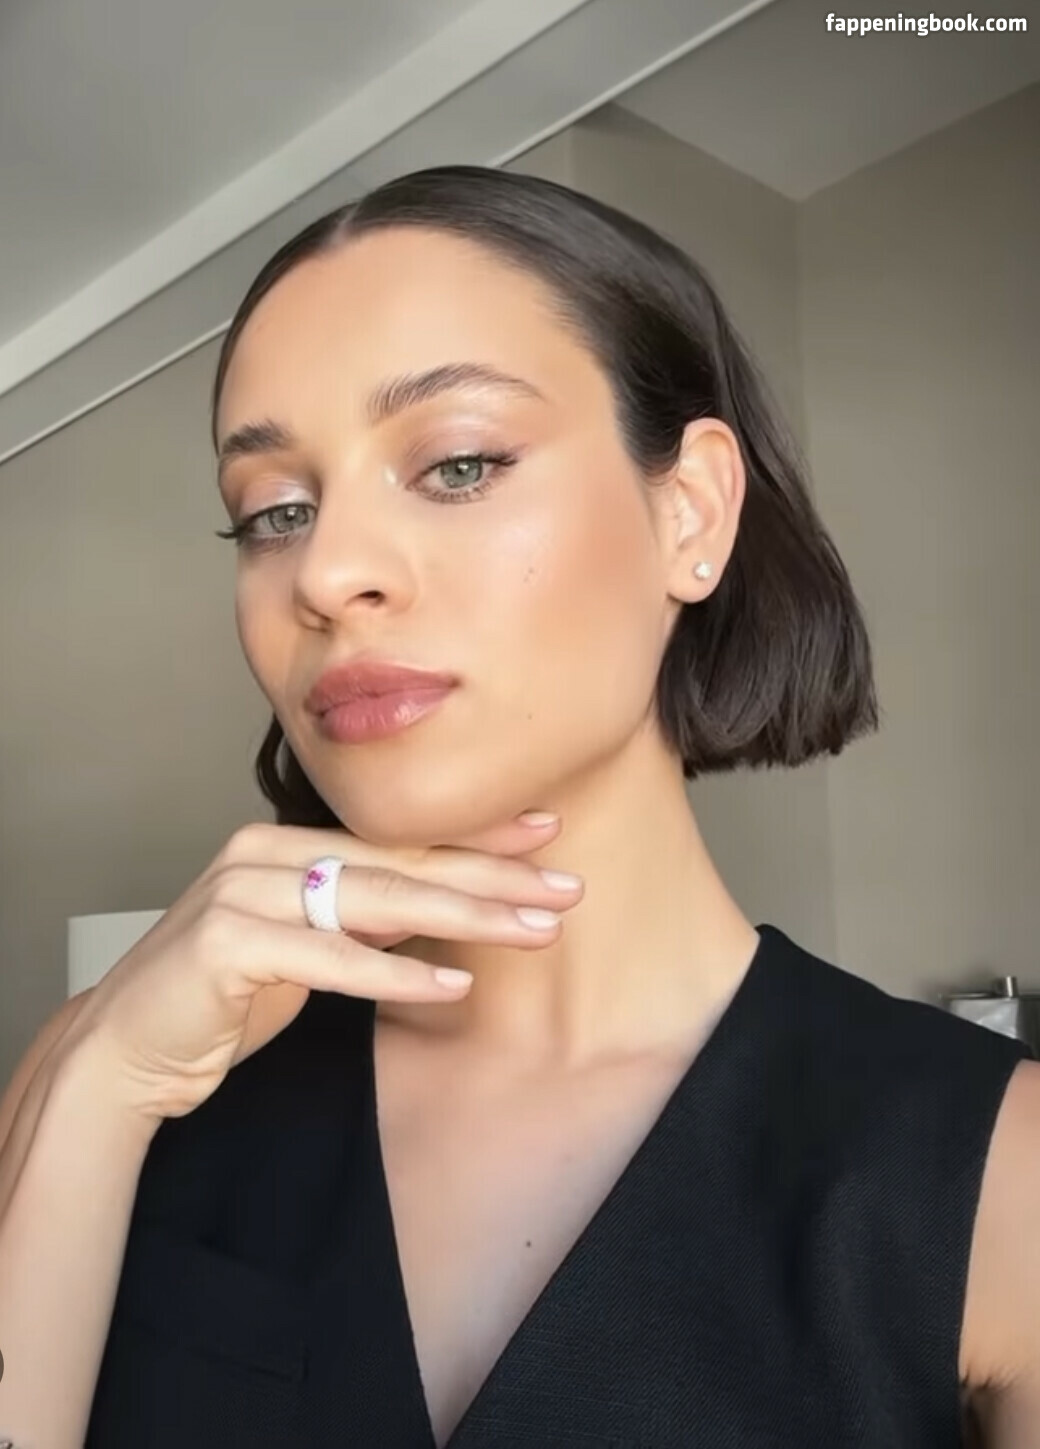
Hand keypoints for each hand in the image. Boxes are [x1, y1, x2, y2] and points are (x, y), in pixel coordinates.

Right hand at [59, 815, 581, 1126]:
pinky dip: (394, 974)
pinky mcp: (225, 943)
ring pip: (374, 900)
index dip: (475, 837)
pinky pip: (328, 958)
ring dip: (465, 916)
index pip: (397, 839)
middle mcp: (262, 852)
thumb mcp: (304, 946)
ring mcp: (241, 892)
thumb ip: (360, 917)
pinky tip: (455, 985)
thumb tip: (440, 904)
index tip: (544, 834)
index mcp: (284, 844)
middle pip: (399, 863)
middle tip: (565, 886)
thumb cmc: (219, 998)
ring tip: (534, 927)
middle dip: (491, 875)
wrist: (126, 1049)